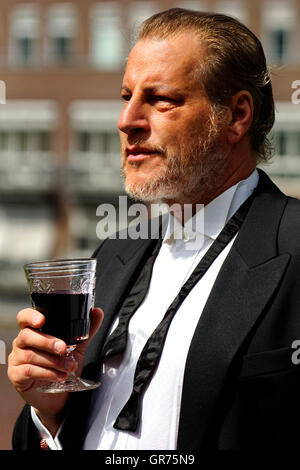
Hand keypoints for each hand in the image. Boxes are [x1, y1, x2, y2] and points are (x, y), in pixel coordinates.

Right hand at [7, 307, 103, 435]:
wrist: (58, 398)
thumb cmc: (62, 368)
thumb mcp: (76, 348)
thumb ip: (86, 331)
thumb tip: (97, 312)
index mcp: (34, 332)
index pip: (24, 317)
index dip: (31, 316)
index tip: (42, 320)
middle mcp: (22, 343)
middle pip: (26, 335)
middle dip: (47, 341)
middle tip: (63, 348)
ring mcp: (16, 359)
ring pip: (31, 355)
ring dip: (53, 361)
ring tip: (68, 366)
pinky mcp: (16, 375)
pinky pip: (29, 371)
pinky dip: (47, 373)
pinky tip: (59, 376)